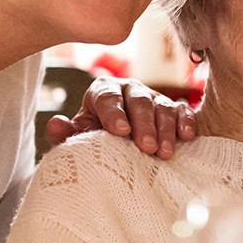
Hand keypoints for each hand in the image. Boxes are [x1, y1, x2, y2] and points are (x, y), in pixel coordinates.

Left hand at [55, 77, 196, 158]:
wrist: (119, 144)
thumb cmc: (97, 138)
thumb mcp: (79, 137)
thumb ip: (66, 133)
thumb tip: (55, 123)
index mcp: (104, 91)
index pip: (108, 97)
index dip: (114, 113)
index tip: (120, 132)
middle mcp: (130, 89)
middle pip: (139, 101)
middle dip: (143, 124)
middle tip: (146, 147)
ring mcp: (154, 98)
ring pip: (162, 107)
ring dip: (165, 130)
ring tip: (164, 153)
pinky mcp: (174, 108)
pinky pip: (183, 110)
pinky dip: (186, 122)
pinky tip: (187, 136)